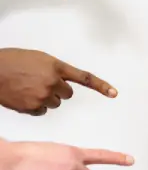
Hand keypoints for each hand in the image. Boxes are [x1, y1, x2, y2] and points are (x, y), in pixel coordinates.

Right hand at [0, 48, 117, 114]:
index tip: (114, 93)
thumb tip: (62, 81)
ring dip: (45, 98)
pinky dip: (34, 106)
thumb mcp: (37, 58)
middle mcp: (53, 81)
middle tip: (39, 82)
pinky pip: (42, 111)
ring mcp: (43, 95)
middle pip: (67, 94)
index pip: (83, 77)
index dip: (100, 86)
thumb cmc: (11, 61)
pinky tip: (22, 96)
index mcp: (55, 66)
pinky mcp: (33, 107)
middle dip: (57, 90)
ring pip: (55, 103)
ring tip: (27, 87)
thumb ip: (54, 69)